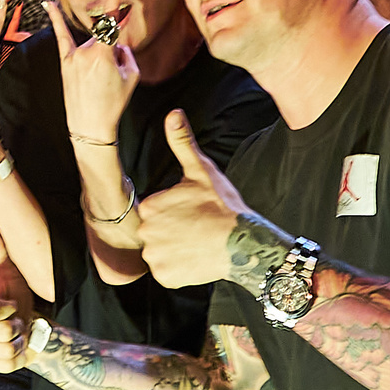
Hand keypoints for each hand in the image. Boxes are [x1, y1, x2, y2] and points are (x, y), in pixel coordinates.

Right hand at [0, 218, 44, 375]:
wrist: (23, 329)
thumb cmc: (14, 298)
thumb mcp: (10, 273)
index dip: (7, 308)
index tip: (12, 305)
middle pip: (2, 329)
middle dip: (18, 325)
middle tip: (18, 322)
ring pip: (6, 348)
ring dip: (20, 342)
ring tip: (17, 336)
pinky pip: (6, 365)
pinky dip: (18, 358)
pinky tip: (16, 349)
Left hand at [45, 1, 136, 145]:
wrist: (90, 126)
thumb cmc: (113, 103)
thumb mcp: (131, 76)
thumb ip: (126, 52)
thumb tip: (117, 41)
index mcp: (105, 53)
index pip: (112, 19)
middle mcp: (87, 51)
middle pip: (105, 38)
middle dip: (111, 53)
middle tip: (109, 80)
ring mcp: (73, 56)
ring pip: (92, 44)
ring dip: (98, 58)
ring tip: (97, 84)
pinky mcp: (64, 62)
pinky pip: (61, 36)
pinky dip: (54, 18)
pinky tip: (47, 3)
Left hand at [136, 110, 254, 288]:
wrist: (243, 244)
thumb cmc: (222, 205)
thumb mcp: (201, 171)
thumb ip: (182, 143)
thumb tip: (173, 113)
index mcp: (150, 206)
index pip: (155, 210)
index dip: (175, 212)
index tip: (193, 213)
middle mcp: (145, 232)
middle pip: (155, 232)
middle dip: (172, 231)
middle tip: (196, 229)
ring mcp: (155, 256)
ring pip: (159, 252)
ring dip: (174, 250)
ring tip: (196, 243)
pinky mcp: (165, 277)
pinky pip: (166, 272)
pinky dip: (178, 268)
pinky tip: (195, 259)